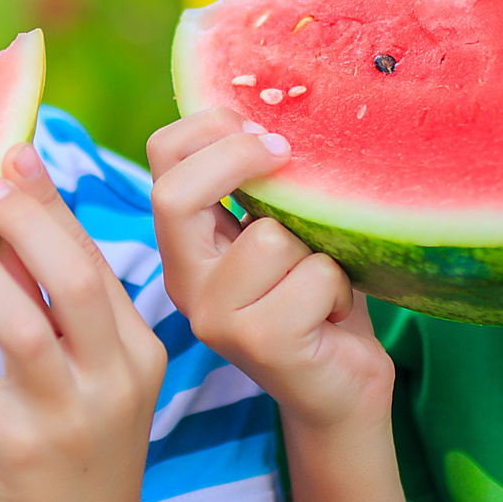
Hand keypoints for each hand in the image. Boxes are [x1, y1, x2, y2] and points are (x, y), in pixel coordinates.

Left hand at [0, 144, 167, 501]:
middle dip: (29, 223)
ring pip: (24, 330)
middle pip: (77, 281)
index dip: (53, 205)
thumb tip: (8, 216)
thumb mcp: (82, 369)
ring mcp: (67, 417)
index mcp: (134, 348)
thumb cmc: (78, 445)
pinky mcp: (16, 450)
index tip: (16, 152)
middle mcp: (110, 378)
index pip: (94, 262)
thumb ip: (46, 299)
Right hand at [146, 110, 389, 434]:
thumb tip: (268, 112)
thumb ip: (260, 189)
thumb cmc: (315, 299)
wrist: (340, 390)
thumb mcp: (280, 231)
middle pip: (176, 194)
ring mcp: (216, 318)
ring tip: (321, 278)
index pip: (162, 157)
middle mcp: (185, 282)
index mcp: (185, 245)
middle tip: (289, 157)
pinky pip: (312, 277)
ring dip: (316, 248)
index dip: (210, 127)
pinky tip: (334, 314)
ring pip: (268, 237)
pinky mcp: (260, 344)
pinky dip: (340, 287)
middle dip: (240, 159)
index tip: (264, 131)